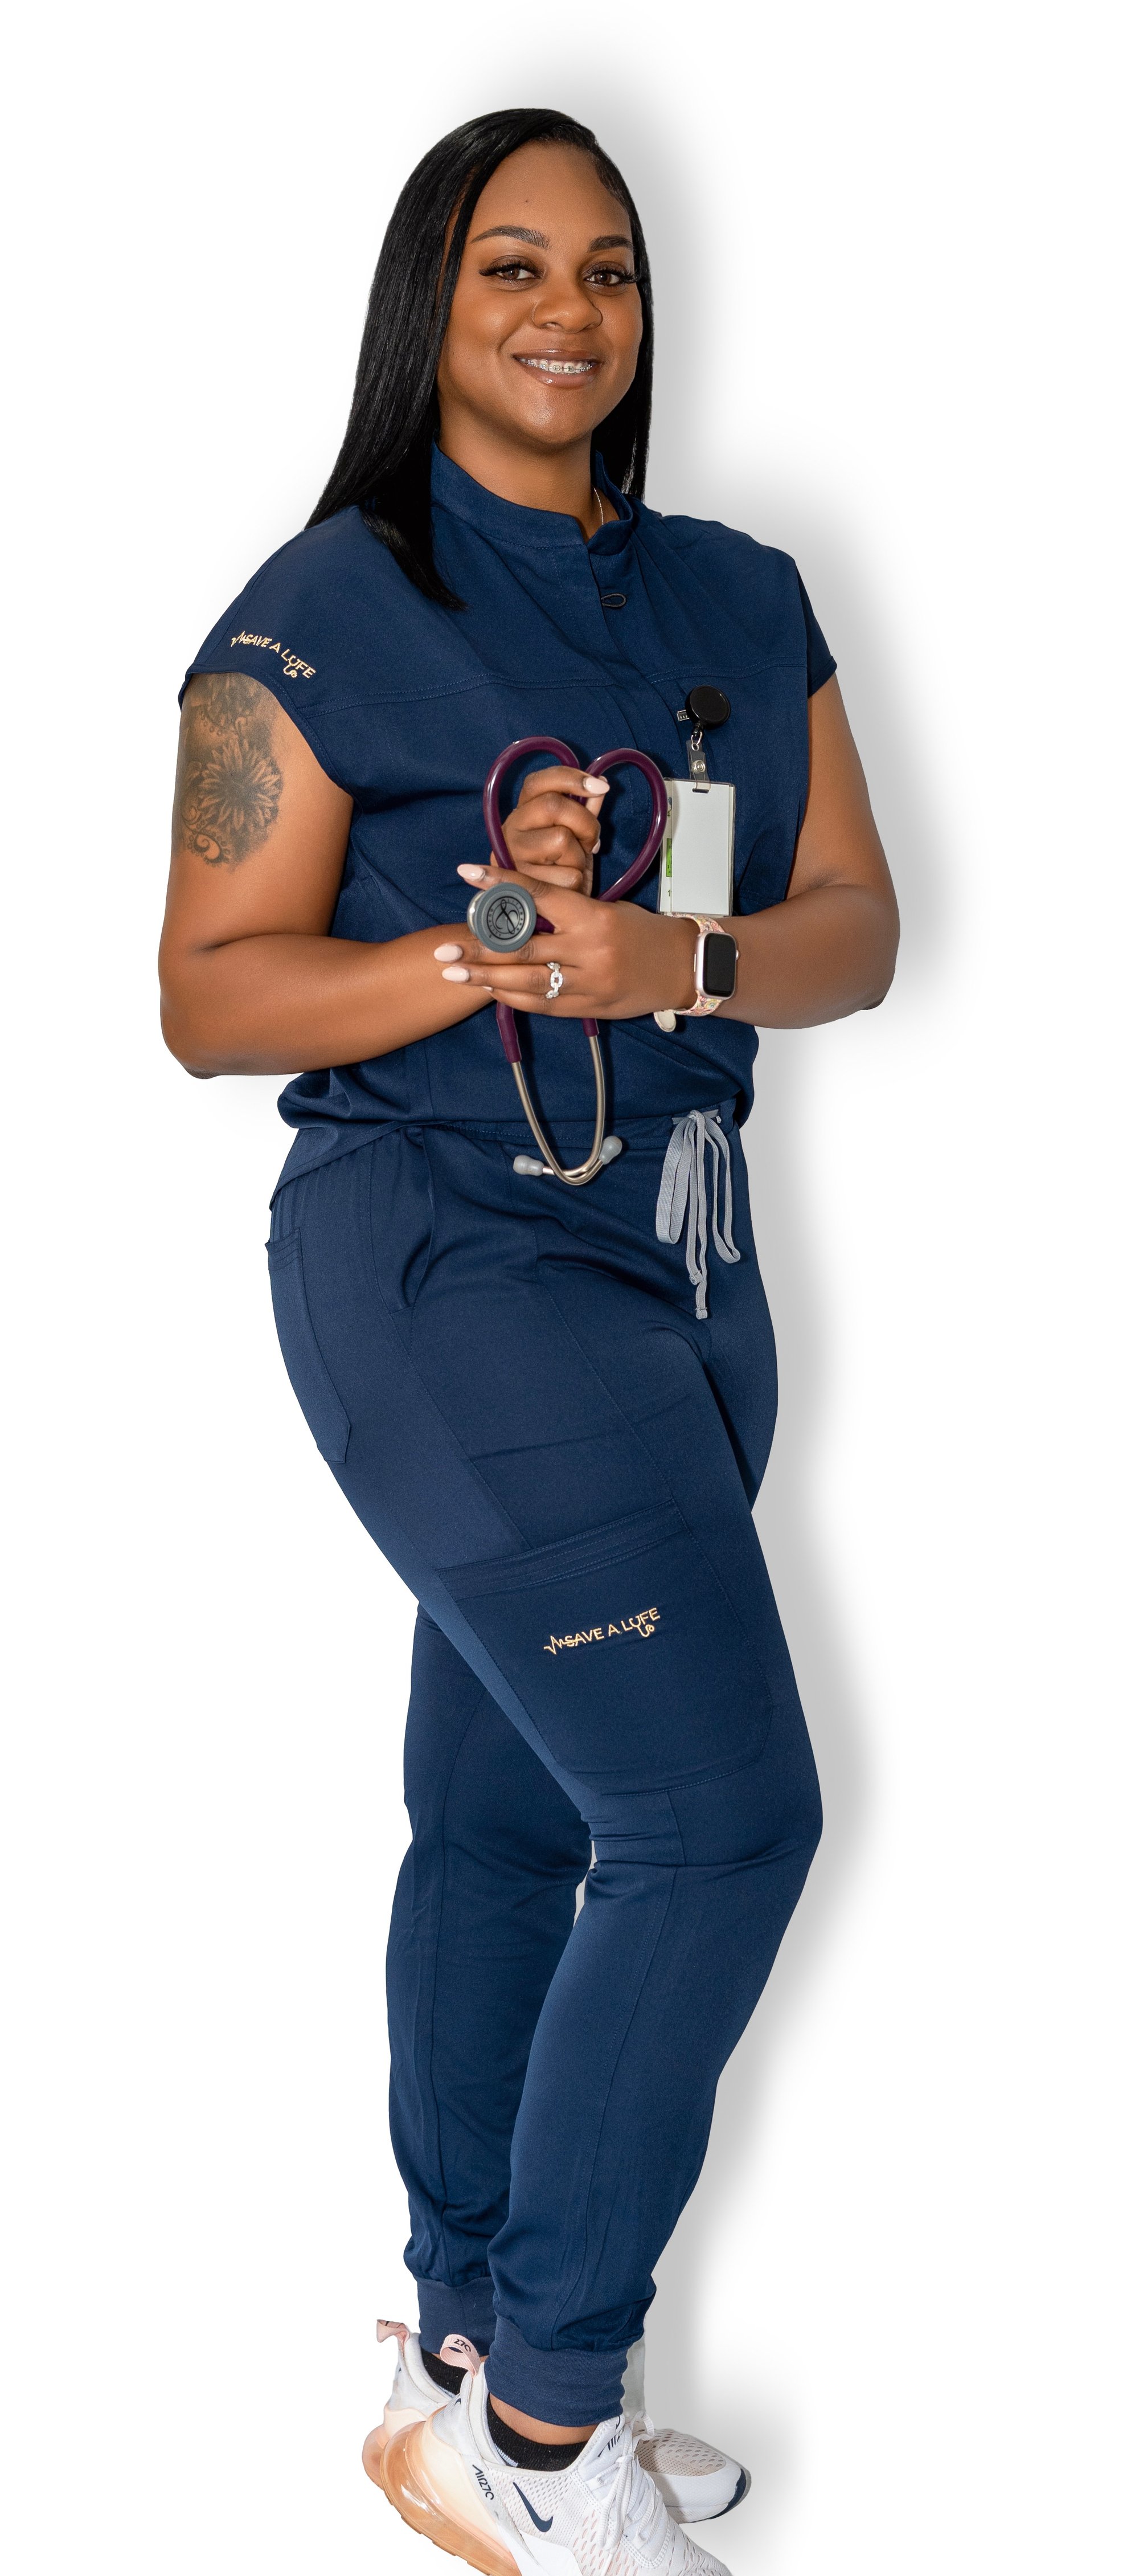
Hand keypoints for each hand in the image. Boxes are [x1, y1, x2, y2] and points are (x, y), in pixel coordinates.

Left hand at [433, 869, 697, 1020]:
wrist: (682, 967)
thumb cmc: (642, 931)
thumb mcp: (606, 909)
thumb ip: (565, 911)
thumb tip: (517, 907)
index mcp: (592, 917)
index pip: (537, 896)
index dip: (499, 884)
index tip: (466, 873)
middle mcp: (587, 952)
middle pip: (522, 949)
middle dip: (477, 948)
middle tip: (443, 948)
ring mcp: (587, 984)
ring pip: (526, 982)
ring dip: (486, 978)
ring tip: (454, 971)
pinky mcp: (588, 1008)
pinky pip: (542, 1005)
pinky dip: (513, 998)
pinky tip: (490, 989)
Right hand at [457, 764, 607, 901]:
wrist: (551, 911)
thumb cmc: (563, 866)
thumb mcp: (576, 834)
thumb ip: (585, 808)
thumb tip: (601, 782)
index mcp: (522, 811)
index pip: (540, 782)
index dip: (571, 778)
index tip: (601, 786)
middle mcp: (511, 829)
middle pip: (554, 805)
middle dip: (584, 823)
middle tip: (590, 841)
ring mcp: (513, 856)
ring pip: (561, 839)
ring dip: (578, 856)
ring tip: (573, 866)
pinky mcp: (522, 886)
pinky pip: (566, 874)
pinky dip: (575, 881)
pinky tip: (567, 886)